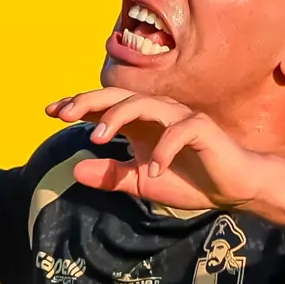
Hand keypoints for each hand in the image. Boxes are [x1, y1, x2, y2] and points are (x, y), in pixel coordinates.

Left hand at [46, 89, 279, 211]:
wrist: (234, 188)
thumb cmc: (191, 180)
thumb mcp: (142, 183)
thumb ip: (111, 176)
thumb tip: (75, 169)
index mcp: (140, 123)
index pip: (104, 106)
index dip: (78, 105)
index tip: (50, 112)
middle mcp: (157, 113)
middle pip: (119, 95)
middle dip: (90, 102)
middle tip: (66, 115)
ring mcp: (179, 117)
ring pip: (144, 103)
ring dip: (119, 117)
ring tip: (99, 139)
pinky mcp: (202, 128)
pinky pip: (178, 131)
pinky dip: (164, 149)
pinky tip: (155, 170)